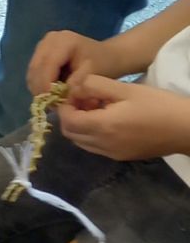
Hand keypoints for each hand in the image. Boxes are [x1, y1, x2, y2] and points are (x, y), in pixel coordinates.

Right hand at [27, 29, 102, 97]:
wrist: (106, 55)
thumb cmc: (102, 64)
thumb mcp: (92, 74)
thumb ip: (76, 83)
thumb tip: (60, 96)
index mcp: (64, 41)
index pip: (48, 64)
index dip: (46, 84)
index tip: (51, 102)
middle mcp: (49, 40)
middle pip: (36, 67)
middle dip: (40, 88)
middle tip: (50, 105)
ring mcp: (44, 45)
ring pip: (33, 70)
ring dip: (38, 87)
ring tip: (50, 100)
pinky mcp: (41, 52)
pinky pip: (35, 71)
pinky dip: (39, 84)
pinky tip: (49, 93)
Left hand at [57, 76, 189, 161]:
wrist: (185, 128)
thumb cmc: (157, 104)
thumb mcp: (125, 89)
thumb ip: (95, 86)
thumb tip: (74, 87)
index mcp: (103, 127)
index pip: (67, 121)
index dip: (65, 106)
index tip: (75, 92)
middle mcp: (103, 145)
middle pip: (71, 134)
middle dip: (70, 115)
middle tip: (84, 98)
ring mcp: (113, 154)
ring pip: (82, 142)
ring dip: (81, 125)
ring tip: (97, 107)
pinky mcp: (122, 157)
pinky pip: (96, 147)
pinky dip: (92, 133)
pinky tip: (108, 118)